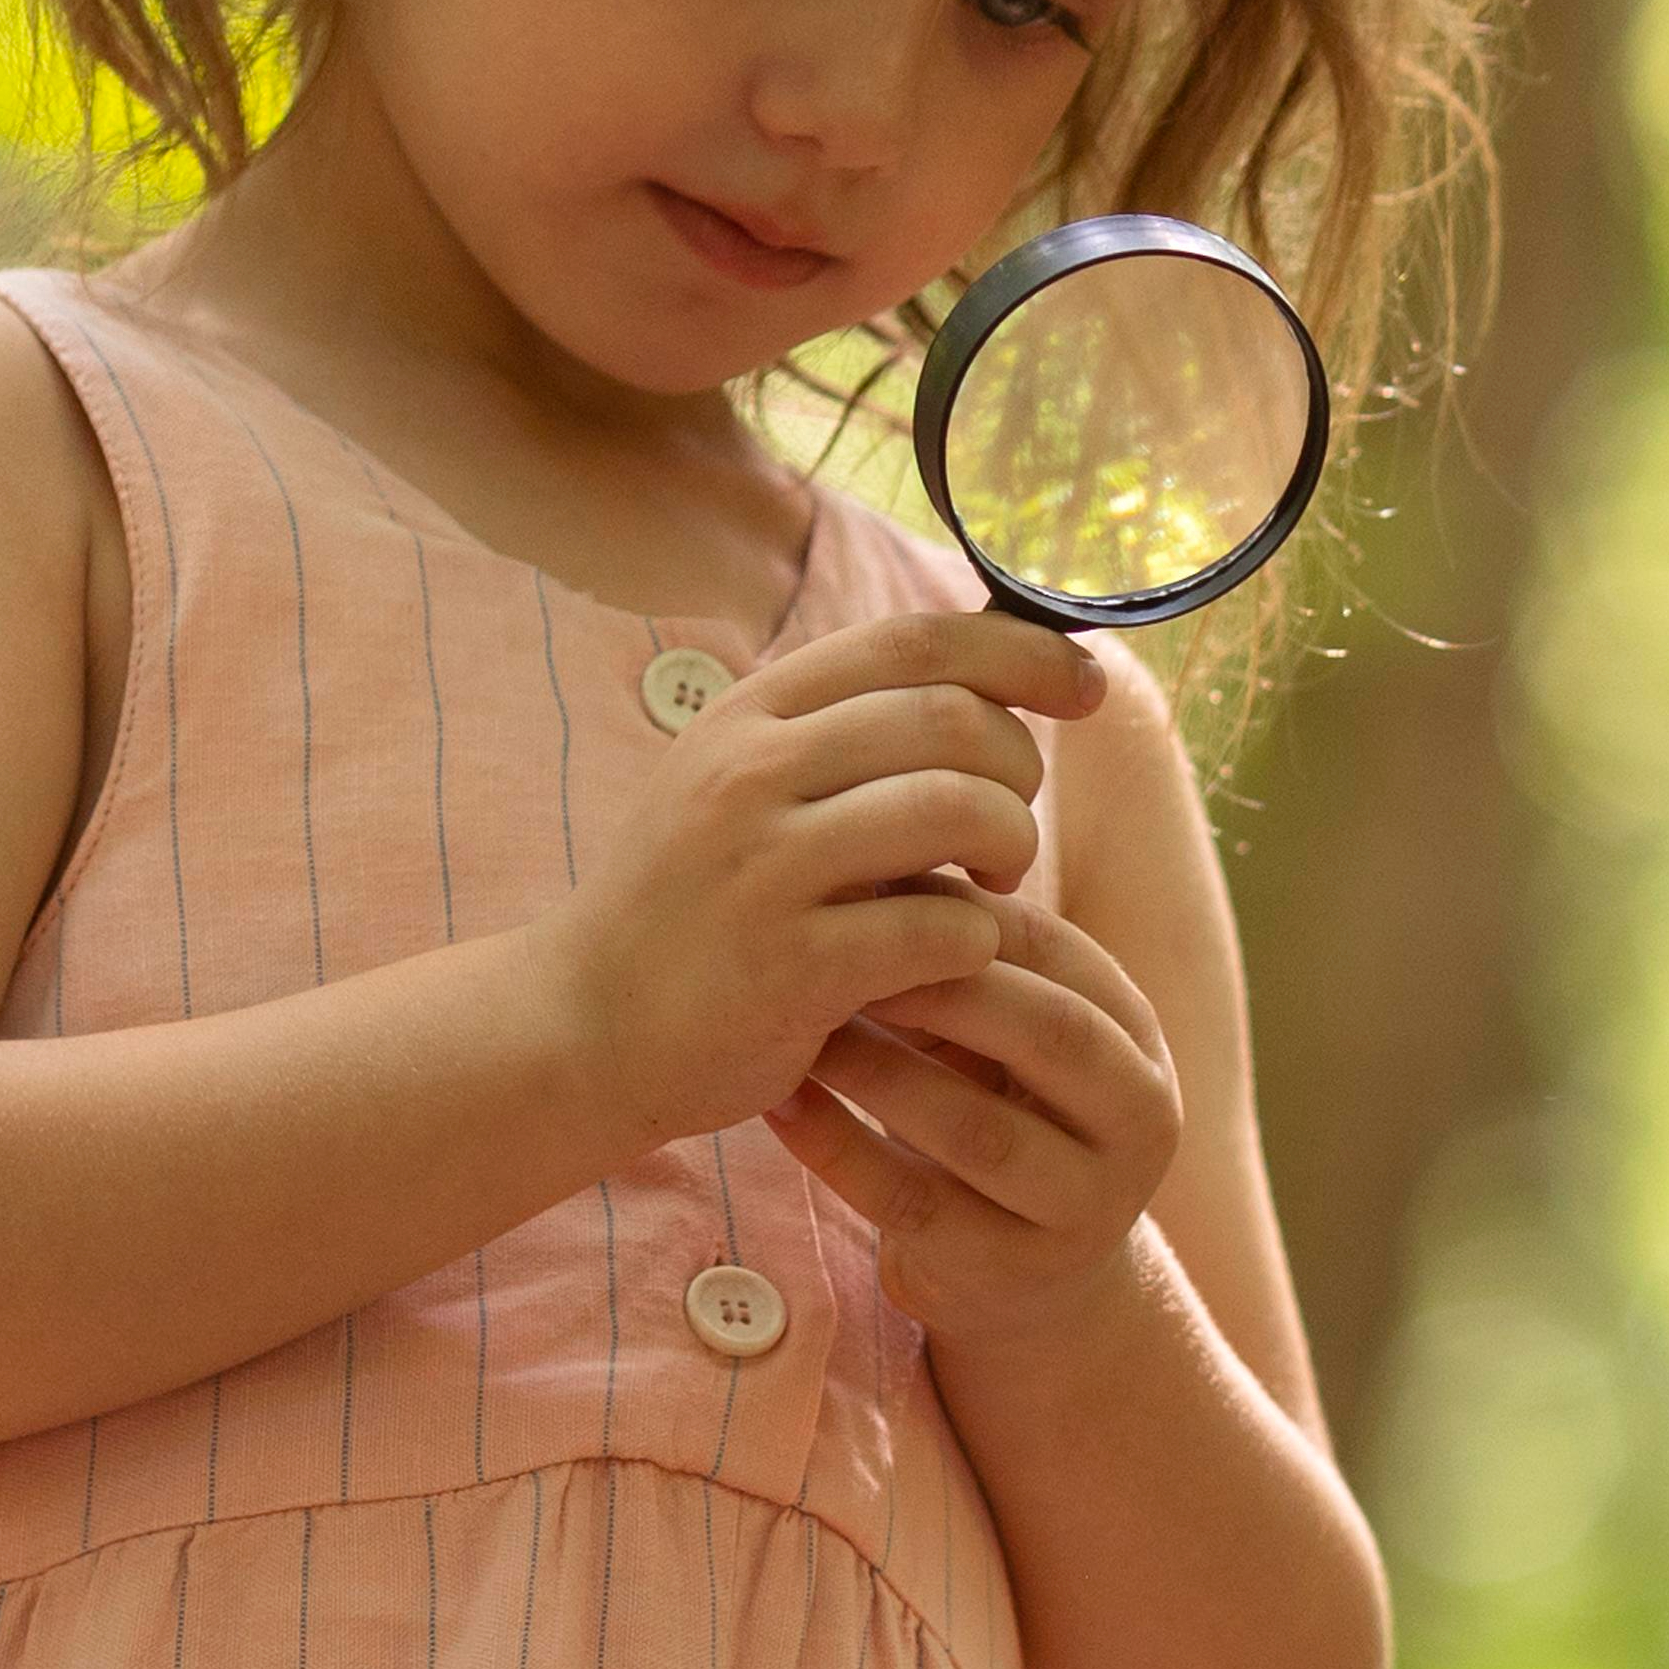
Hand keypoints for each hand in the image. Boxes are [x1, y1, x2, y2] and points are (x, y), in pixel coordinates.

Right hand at [536, 612, 1106, 1155]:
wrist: (583, 1027)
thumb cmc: (694, 907)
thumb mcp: (741, 788)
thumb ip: (840, 735)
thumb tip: (987, 682)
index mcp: (750, 715)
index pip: (914, 641)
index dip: (1022, 653)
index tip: (1085, 685)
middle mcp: (752, 773)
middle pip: (954, 720)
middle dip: (1020, 768)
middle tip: (1011, 828)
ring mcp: (767, 867)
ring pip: (961, 810)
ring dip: (1011, 848)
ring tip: (992, 884)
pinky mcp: (792, 965)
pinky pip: (943, 927)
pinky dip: (977, 940)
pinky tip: (955, 958)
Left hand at [770, 903, 1185, 1351]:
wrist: (1028, 1276)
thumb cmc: (1001, 1113)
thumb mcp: (1008, 1035)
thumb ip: (967, 959)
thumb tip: (871, 839)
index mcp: (1138, 1039)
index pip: (1059, 953)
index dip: (961, 914)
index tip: (861, 881)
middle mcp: (1140, 1121)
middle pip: (1049, 1034)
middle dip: (936, 986)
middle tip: (831, 947)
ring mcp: (1087, 1208)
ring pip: (979, 1131)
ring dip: (878, 1071)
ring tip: (798, 1027)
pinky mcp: (1014, 1274)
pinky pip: (913, 1203)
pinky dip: (837, 1148)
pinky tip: (778, 1104)